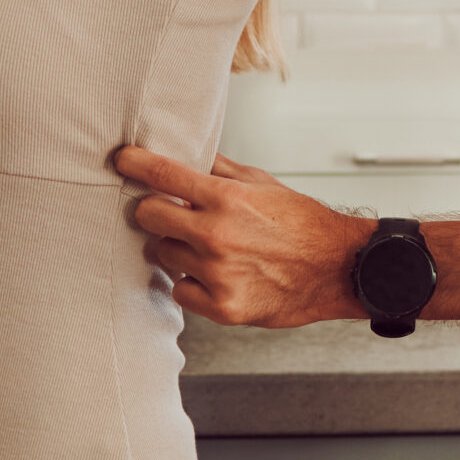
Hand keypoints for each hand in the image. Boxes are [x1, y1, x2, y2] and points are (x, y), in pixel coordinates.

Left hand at [116, 148, 372, 327]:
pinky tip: (214, 276)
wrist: (338, 268)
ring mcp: (217, 273)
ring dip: (177, 249)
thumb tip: (186, 152)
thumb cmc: (303, 223)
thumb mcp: (263, 184)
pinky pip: (180, 291)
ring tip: (207, 248)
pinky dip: (191, 284)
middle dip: (154, 211)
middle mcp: (216, 234)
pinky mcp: (222, 307)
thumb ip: (220, 170)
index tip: (121, 159)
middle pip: (148, 215)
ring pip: (163, 255)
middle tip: (169, 212)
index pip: (162, 174)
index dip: (134, 163)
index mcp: (227, 198)